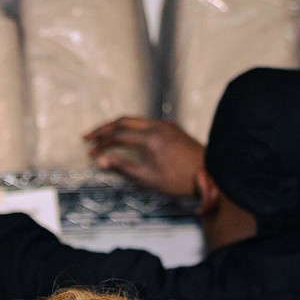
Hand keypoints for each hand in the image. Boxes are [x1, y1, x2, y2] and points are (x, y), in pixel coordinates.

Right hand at [83, 116, 204, 198]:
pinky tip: (125, 138)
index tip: (90, 153)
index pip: (118, 135)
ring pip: (134, 120)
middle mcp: (158, 126)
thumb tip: (101, 161)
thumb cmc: (180, 180)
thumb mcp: (148, 179)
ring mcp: (166, 125)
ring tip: (103, 138)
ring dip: (117, 127)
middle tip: (88, 138)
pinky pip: (145, 123)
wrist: (212, 173)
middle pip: (123, 121)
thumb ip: (123, 167)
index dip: (101, 143)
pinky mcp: (171, 128)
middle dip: (104, 129)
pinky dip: (130, 128)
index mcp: (151, 138)